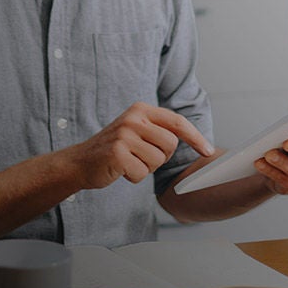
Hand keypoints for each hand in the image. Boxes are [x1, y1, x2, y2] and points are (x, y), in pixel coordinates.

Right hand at [73, 102, 213, 187]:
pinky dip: (134, 177)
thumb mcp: (136, 131)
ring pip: (157, 160)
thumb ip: (159, 130)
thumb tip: (198, 142)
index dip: (195, 137)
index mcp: (140, 110)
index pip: (176, 122)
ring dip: (146, 168)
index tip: (207, 151)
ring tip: (128, 162)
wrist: (80, 162)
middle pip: (170, 144)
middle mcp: (133, 119)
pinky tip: (120, 170)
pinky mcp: (117, 153)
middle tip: (140, 156)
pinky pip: (142, 173)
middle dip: (161, 156)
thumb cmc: (114, 150)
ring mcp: (124, 135)